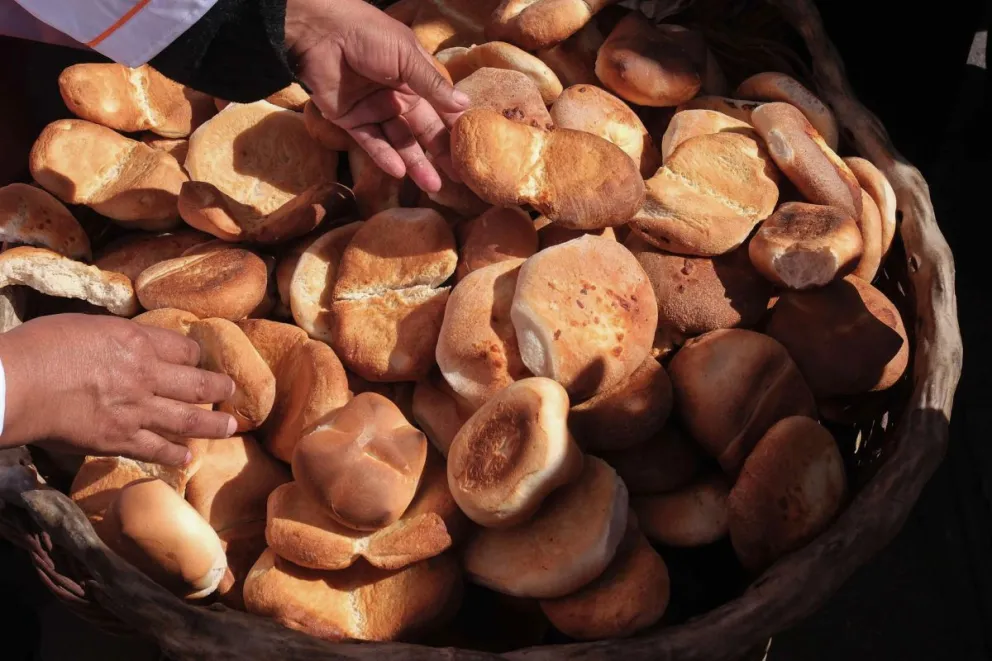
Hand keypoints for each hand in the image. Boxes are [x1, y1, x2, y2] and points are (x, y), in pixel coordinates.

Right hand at [0, 314, 236, 466]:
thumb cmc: (39, 348)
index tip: (201, 360)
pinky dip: (174, 455)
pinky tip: (187, 458)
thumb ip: (114, 337)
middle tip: (232, 391)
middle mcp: (146, 374)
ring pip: (188, 419)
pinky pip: (156, 449)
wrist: (16, 385)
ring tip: (231, 427)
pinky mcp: (119, 439)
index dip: (196, 355)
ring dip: (214, 425)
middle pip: (198, 383)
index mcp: (137, 341)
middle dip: (220, 388)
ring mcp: (136, 409)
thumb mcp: (86, 326)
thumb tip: (122, 342)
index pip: (184, 348)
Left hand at [285, 0, 470, 192]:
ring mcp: (374, 110)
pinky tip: (400, 172)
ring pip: (399, 142)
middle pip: (421, 130)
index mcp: (414, 78)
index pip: (439, 109)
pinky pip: (371, 143)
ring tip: (432, 186)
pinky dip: (385, 157)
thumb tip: (465, 106)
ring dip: (415, 163)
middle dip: (438, 154)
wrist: (320, 32)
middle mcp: (397, 97)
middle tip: (456, 179)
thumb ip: (434, 86)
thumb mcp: (407, 57)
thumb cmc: (369, 35)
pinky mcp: (351, 121)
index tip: (469, 152)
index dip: (452, 130)